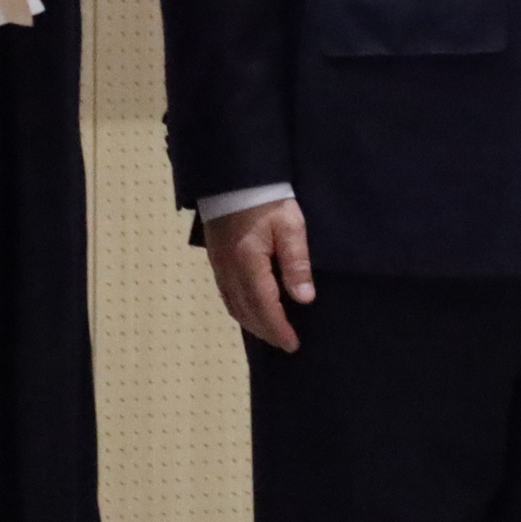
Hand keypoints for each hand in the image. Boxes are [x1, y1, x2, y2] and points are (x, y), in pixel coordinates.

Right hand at [205, 197, 315, 352]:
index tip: (292, 345)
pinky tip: (250, 310)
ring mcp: (219, 266)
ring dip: (252, 324)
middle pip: (246, 312)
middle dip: (266, 332)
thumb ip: (296, 263)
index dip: (278, 329)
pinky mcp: (216, 259)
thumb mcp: (289, 226)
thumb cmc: (267, 199)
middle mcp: (230, 271)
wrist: (234, 176)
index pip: (264, 308)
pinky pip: (226, 295)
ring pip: (234, 306)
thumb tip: (304, 298)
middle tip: (285, 344)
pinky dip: (239, 310)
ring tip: (270, 332)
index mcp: (249, 264)